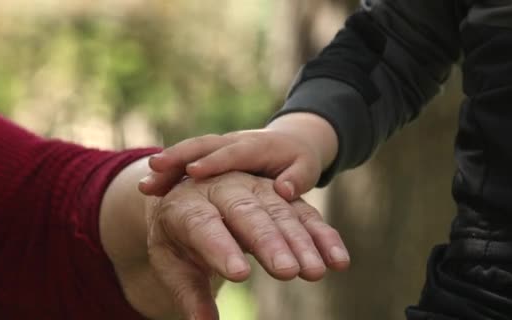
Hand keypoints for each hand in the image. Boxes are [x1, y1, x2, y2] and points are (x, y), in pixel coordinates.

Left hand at [103, 162, 348, 319]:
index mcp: (187, 205)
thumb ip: (189, 292)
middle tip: (287, 272)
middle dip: (268, 242)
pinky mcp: (280, 196)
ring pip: (280, 212)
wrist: (192, 198)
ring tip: (314, 272)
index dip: (221, 248)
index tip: (240, 275)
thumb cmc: (179, 237)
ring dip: (300, 241)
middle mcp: (223, 188)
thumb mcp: (172, 263)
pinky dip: (323, 236)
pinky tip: (339, 260)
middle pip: (246, 213)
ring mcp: (254, 188)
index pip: (203, 225)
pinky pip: (305, 213)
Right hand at [139, 113, 338, 200]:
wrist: (289, 142)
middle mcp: (233, 142)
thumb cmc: (298, 160)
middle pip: (202, 145)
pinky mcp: (209, 156)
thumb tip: (284, 190)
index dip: (214, 161)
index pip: (234, 152)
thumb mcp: (306, 168)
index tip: (194, 171)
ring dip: (168, 166)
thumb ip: (297, 177)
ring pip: (189, 152)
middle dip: (178, 156)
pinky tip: (149, 189)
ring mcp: (219, 147)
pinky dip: (169, 173)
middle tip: (154, 168)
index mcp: (257, 145)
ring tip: (145, 185)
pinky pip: (186, 161)